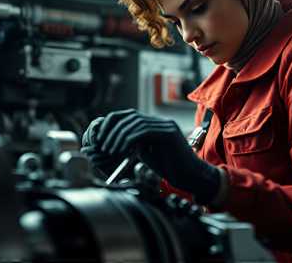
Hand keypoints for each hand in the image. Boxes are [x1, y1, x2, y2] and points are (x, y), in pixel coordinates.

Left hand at [83, 108, 220, 203]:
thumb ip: (134, 145)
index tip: (100, 137)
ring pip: (135, 123)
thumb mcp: (147, 153)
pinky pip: (144, 131)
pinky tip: (121, 151)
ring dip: (118, 136)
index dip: (112, 123)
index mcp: (155, 124)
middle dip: (112, 129)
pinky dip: (129, 140)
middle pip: (130, 116)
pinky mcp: (169, 133)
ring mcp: (166, 126)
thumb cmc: (170, 168)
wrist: (191, 177)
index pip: (129, 115)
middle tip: (102, 144)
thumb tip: (113, 143)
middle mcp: (160, 122)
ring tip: (109, 150)